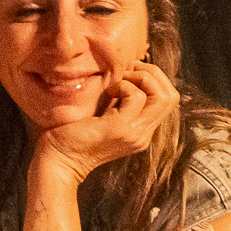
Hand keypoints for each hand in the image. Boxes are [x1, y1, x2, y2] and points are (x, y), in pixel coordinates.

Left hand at [31, 62, 178, 185]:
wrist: (59, 160)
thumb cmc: (71, 134)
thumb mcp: (102, 116)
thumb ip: (118, 103)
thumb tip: (123, 73)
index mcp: (141, 131)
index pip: (168, 100)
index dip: (153, 78)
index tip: (129, 72)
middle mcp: (143, 134)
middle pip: (172, 96)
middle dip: (152, 73)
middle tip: (127, 70)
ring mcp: (135, 133)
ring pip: (163, 96)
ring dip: (140, 78)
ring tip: (118, 81)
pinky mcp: (121, 128)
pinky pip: (136, 97)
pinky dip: (123, 85)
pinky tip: (106, 92)